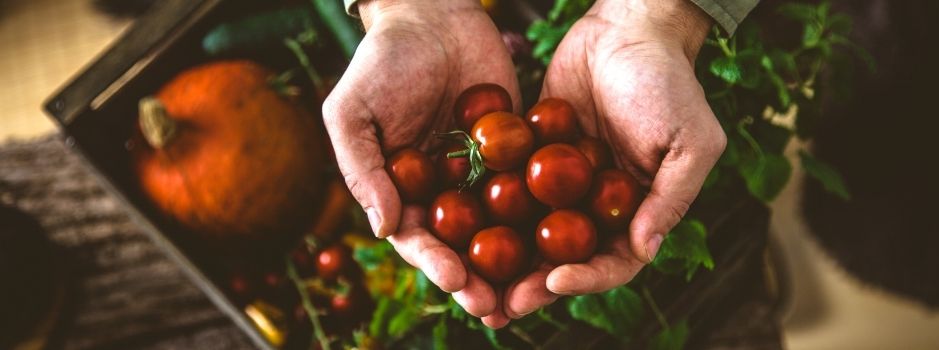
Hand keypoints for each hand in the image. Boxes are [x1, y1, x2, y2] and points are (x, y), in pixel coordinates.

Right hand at [322, 0, 517, 319]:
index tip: (455, 281)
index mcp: (401, 191)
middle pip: (462, 244)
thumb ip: (362, 169)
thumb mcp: (353, 112)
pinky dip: (547, 211)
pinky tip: (567, 233)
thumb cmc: (381, 62)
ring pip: (500, 226)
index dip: (434, 262)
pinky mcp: (515, 150)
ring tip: (535, 288)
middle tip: (498, 306)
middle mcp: (443, 191)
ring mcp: (481, 173)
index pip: (417, 238)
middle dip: (478, 278)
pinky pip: (531, 183)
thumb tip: (383, 228)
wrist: (432, 15)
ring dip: (515, 261)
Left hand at [492, 0, 725, 323]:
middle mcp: (598, 205)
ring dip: (507, 260)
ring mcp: (563, 183)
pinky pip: (510, 188)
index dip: (587, 279)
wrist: (627, 29)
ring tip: (474, 280)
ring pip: (532, 232)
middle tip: (502, 305)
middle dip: (535, 284)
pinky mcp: (533, 155)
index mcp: (638, 211)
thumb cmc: (669, 82)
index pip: (614, 261)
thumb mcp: (689, 142)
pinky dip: (488, 210)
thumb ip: (670, 198)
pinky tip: (460, 226)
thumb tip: (645, 250)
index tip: (555, 281)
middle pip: (566, 258)